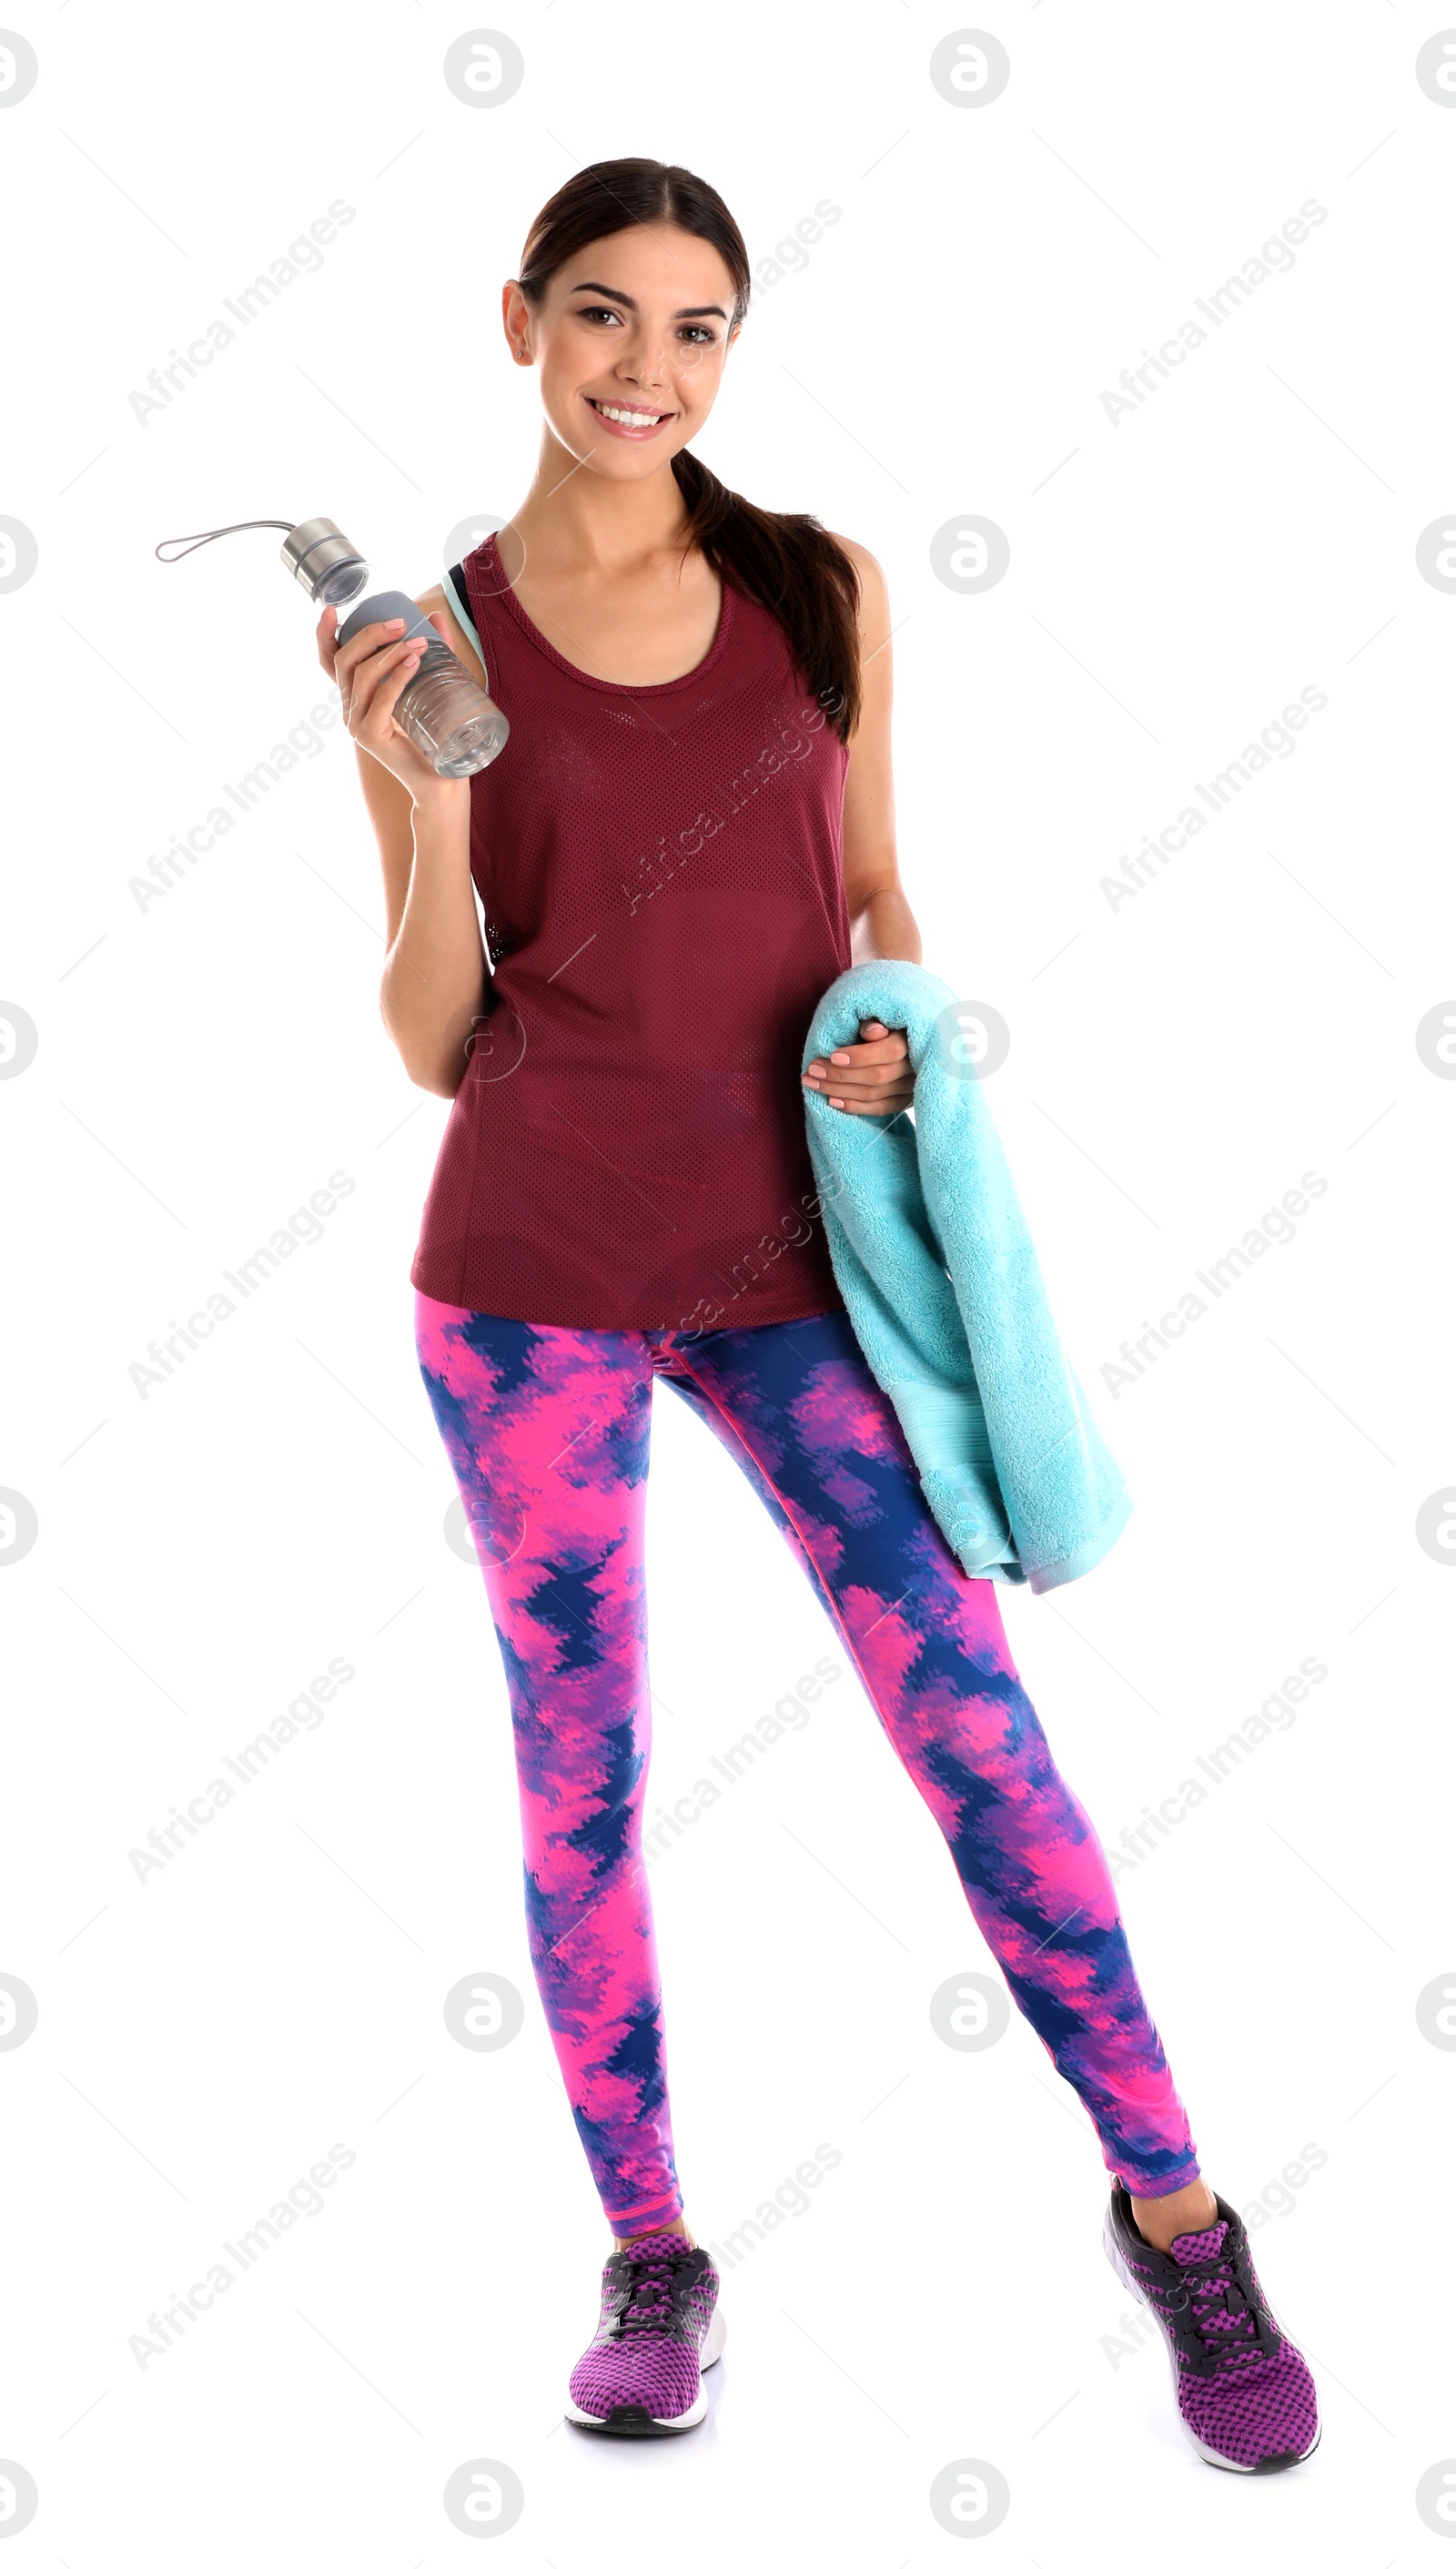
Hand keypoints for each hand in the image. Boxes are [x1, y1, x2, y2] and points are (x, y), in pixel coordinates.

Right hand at [316, 602, 464, 805]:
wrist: (439, 781)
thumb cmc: (433, 734)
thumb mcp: (429, 684)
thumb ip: (433, 652)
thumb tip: (435, 616)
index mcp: (355, 696)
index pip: (330, 662)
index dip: (325, 636)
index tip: (330, 610)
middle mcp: (350, 708)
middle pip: (345, 661)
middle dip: (369, 635)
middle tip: (401, 623)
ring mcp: (357, 724)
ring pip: (363, 677)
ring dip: (390, 653)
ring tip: (419, 643)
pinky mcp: (370, 737)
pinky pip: (380, 700)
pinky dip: (396, 678)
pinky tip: (413, 663)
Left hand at [801, 1017, 912, 1114]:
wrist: (906, 1041)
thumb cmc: (887, 1024)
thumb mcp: (883, 1017)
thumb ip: (875, 1022)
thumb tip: (870, 1031)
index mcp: (914, 1040)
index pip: (890, 1051)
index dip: (860, 1056)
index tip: (832, 1056)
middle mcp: (916, 1067)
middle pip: (877, 1076)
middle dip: (840, 1075)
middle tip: (812, 1070)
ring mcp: (912, 1087)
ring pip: (874, 1095)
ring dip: (838, 1091)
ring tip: (812, 1083)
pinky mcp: (906, 1102)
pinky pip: (879, 1109)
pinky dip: (853, 1107)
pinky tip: (831, 1101)